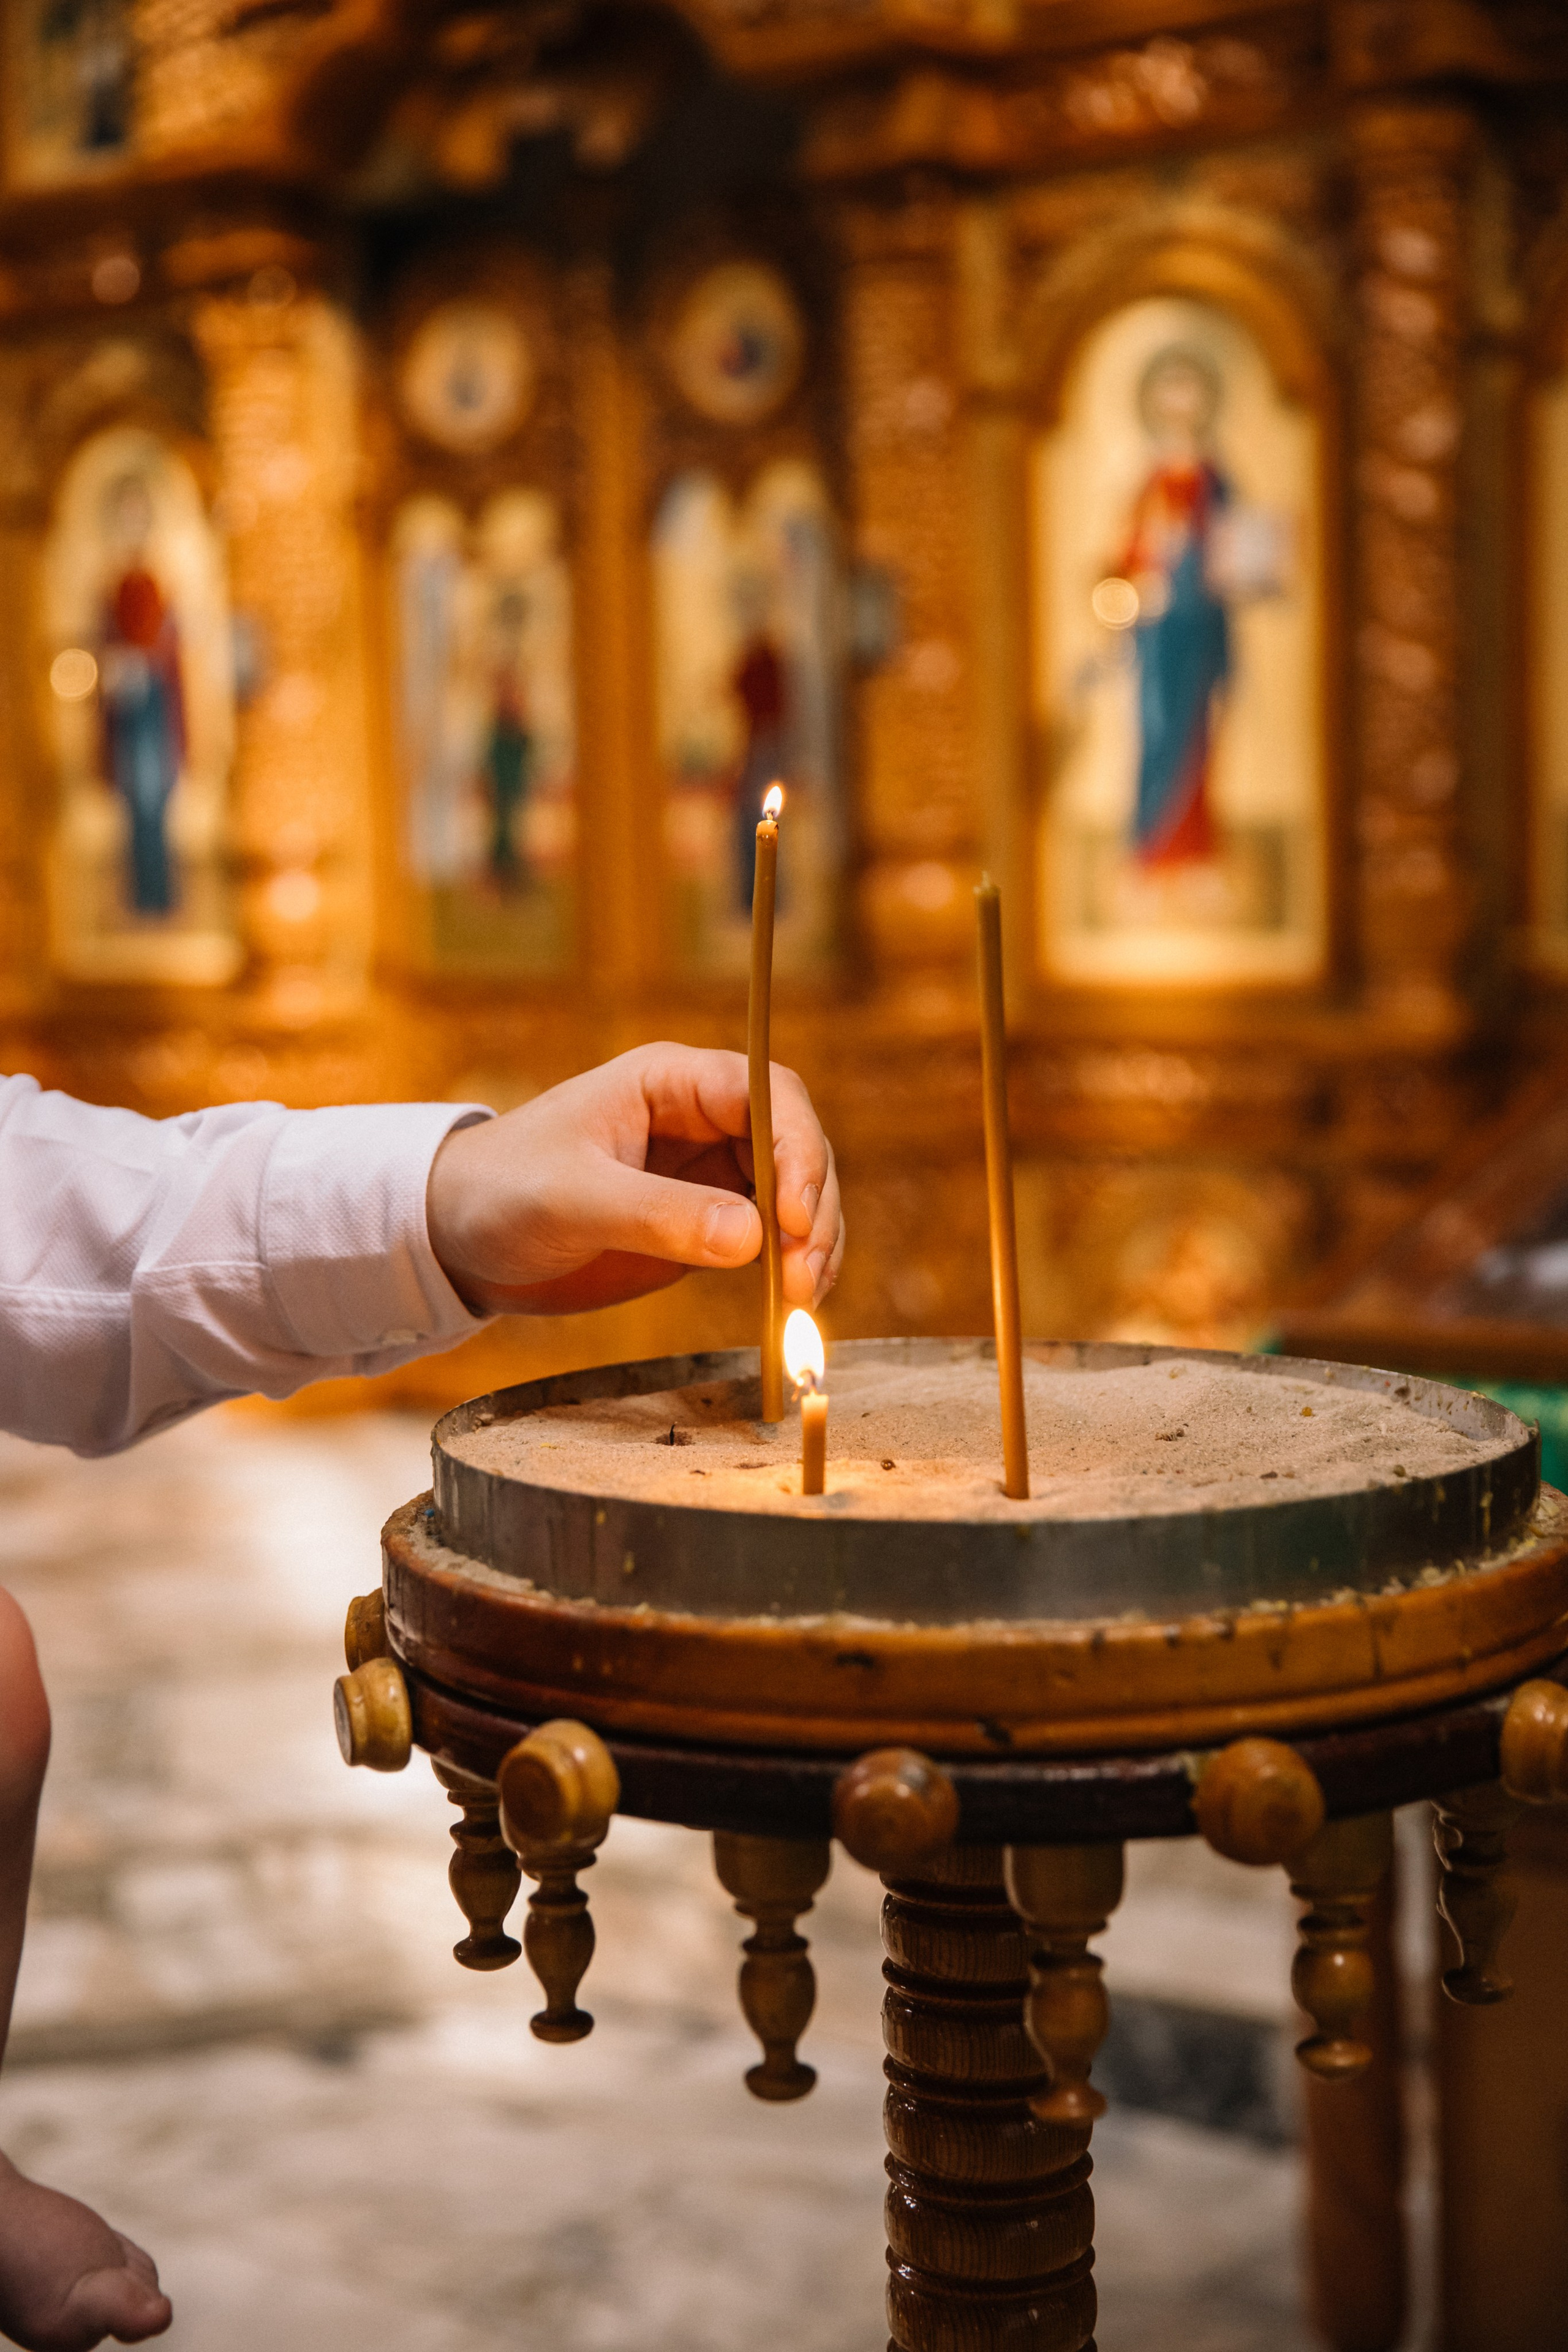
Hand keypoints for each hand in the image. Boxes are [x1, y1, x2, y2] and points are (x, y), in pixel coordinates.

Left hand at [426, 1042, 843, 1316]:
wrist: (458, 1237)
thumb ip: (659, 1214)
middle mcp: (702, 1119)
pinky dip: (790, 1269)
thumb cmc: (500, 1190)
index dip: (798, 1149)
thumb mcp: (572, 1198)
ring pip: (794, 1195)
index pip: (768, 1093)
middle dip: (811, 1209)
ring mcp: (709, 1173)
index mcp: (671, 1082)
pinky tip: (790, 1304)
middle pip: (796, 1146)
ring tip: (800, 1301)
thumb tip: (753, 1238)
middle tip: (801, 1277)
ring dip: (811, 1245)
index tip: (793, 1218)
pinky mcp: (706, 1224)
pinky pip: (771, 1239)